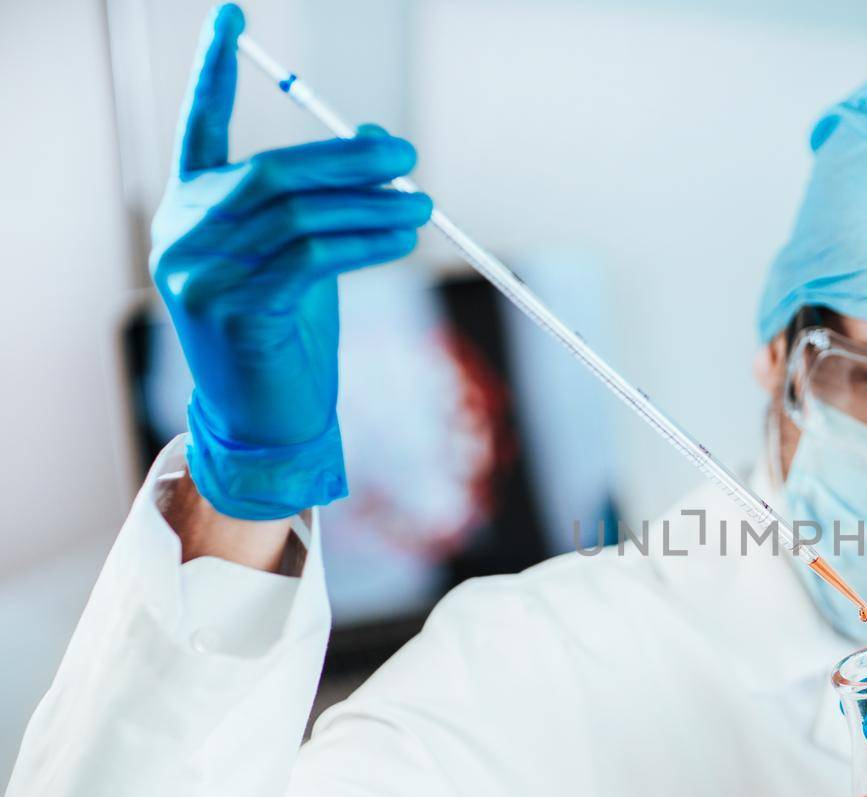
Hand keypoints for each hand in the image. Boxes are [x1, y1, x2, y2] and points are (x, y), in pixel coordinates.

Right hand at [149, 4, 432, 519]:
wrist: (265, 422)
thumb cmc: (288, 336)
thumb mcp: (306, 255)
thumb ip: (328, 199)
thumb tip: (380, 137)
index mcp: (188, 208)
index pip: (198, 124)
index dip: (213, 67)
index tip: (231, 13)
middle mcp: (181, 231)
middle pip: (272, 171)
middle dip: (347, 159)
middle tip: (408, 156)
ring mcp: (197, 270)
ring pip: (298, 214)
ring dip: (371, 204)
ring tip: (421, 203)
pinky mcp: (230, 305)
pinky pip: (311, 256)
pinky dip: (364, 241)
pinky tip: (401, 239)